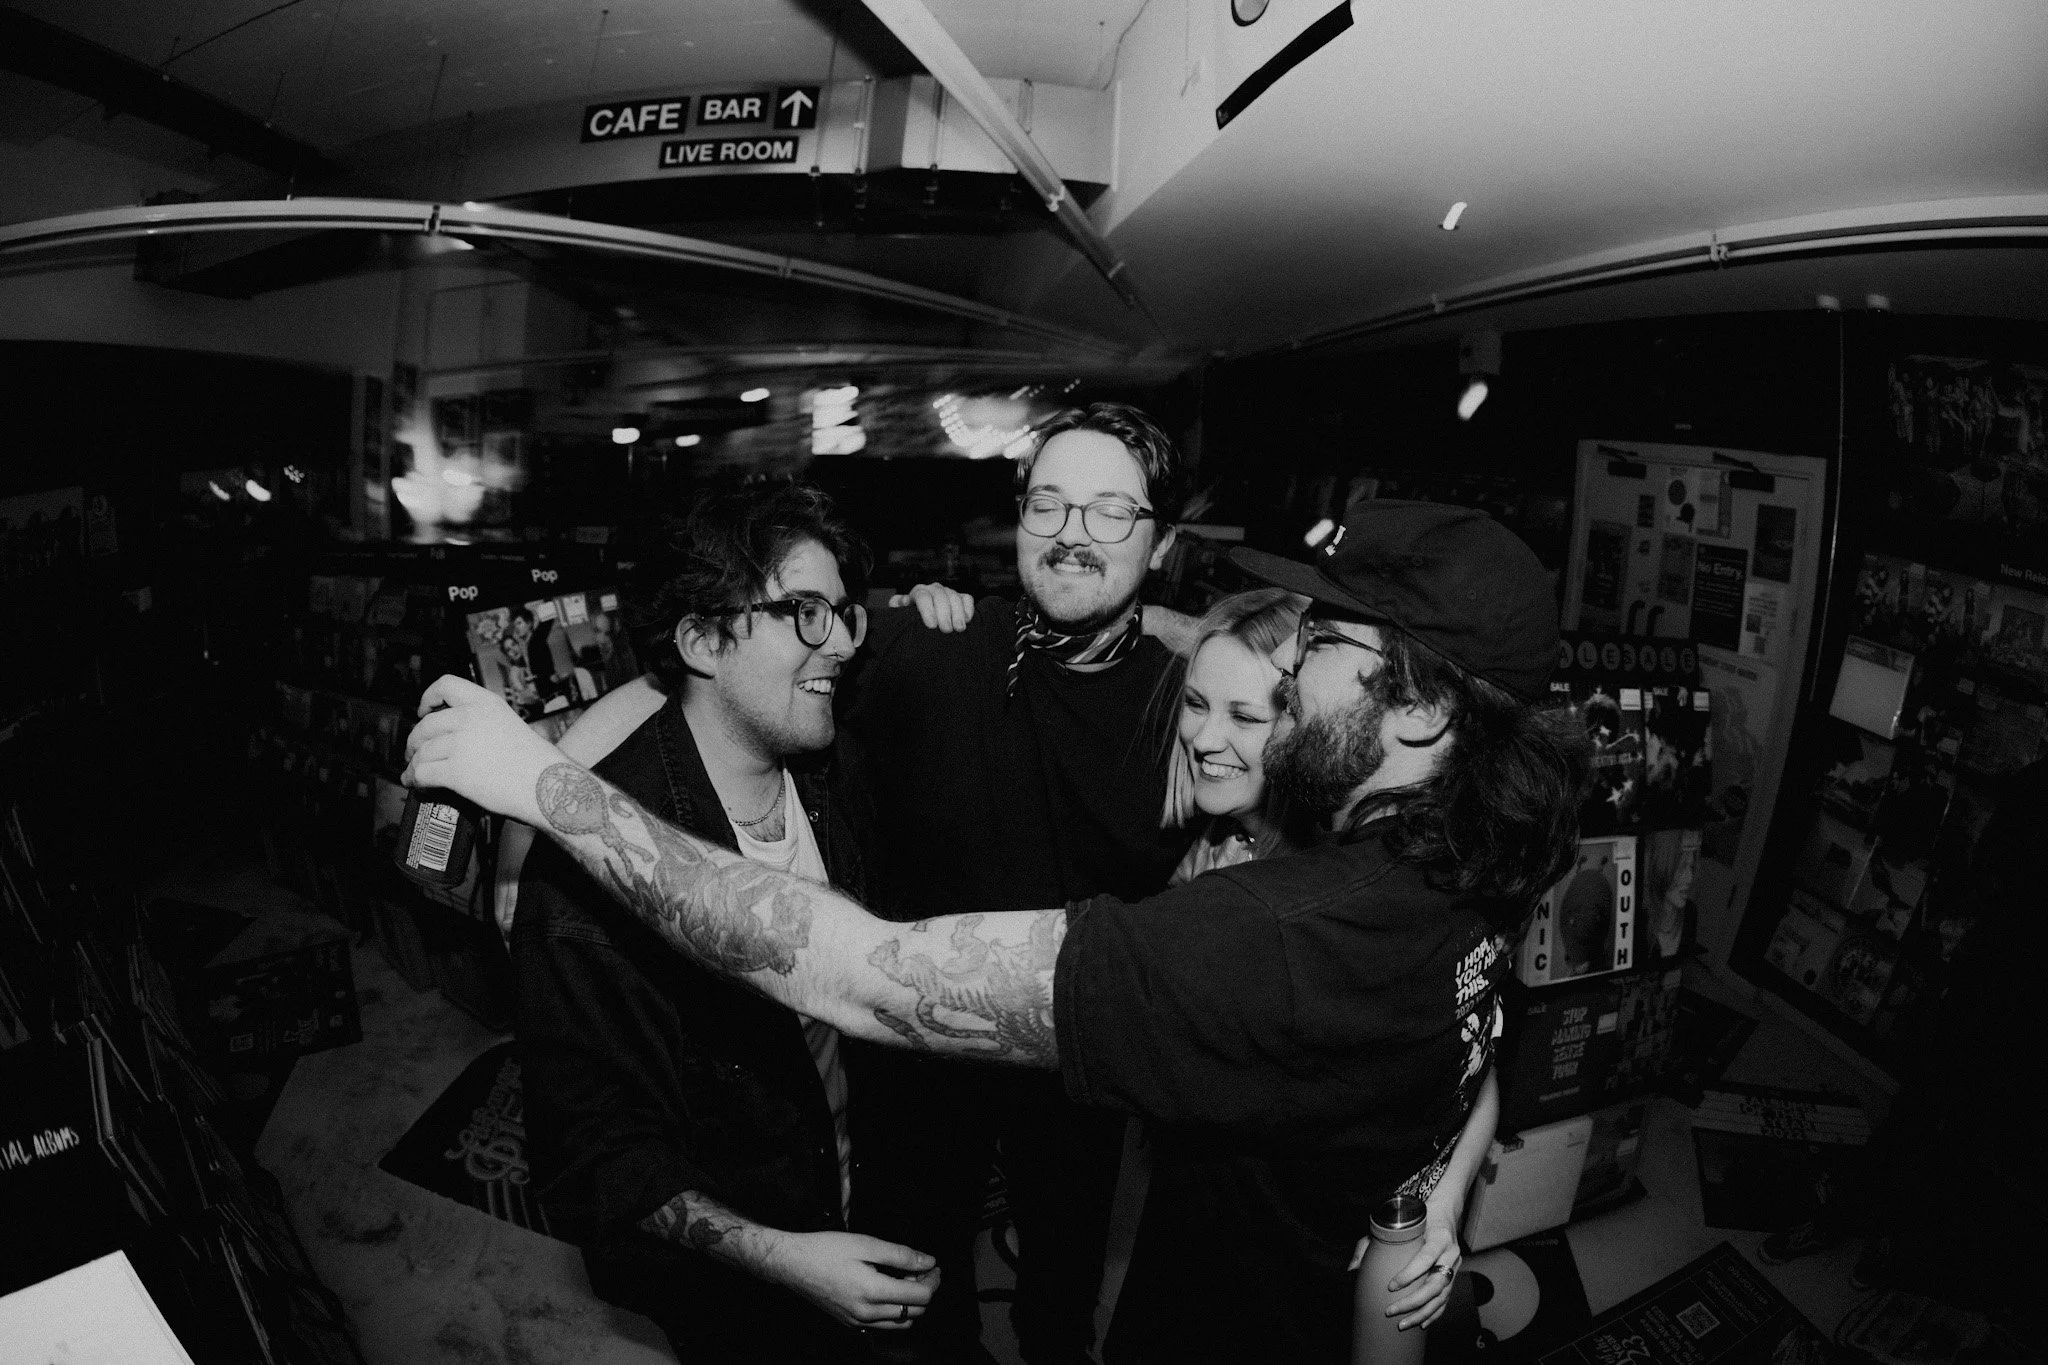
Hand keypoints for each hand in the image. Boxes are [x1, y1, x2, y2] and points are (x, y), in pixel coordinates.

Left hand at [402, 675, 564, 825]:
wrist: (547, 784)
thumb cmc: (536, 762)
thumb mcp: (509, 724)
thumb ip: (481, 723)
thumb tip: (455, 736)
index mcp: (485, 703)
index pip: (445, 685)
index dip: (428, 698)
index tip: (423, 710)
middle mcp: (470, 718)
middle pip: (426, 725)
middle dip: (415, 740)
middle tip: (414, 751)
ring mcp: (461, 744)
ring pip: (421, 752)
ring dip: (413, 763)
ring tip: (413, 771)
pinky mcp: (455, 772)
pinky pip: (422, 773)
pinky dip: (413, 779)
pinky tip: (415, 783)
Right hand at [765, 1232, 938, 1330]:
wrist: (792, 1264)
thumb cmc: (825, 1249)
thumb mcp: (866, 1244)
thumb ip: (901, 1255)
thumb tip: (928, 1262)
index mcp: (872, 1292)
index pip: (921, 1297)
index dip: (933, 1280)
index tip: (933, 1266)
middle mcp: (866, 1313)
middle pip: (914, 1312)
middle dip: (924, 1291)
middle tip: (920, 1269)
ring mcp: (857, 1321)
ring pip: (900, 1322)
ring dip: (910, 1303)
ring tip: (904, 1279)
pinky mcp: (849, 1322)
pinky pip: (882, 1324)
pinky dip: (894, 1311)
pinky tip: (887, 1290)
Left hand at [888, 583, 975, 632]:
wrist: (924, 623)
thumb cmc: (911, 621)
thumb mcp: (901, 616)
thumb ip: (897, 608)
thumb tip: (898, 602)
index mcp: (918, 593)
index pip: (922, 595)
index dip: (927, 609)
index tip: (931, 625)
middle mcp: (934, 589)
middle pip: (940, 595)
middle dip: (944, 613)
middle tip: (946, 630)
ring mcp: (948, 592)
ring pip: (954, 597)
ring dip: (958, 613)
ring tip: (959, 629)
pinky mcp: (961, 598)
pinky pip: (967, 598)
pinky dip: (968, 608)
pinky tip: (967, 621)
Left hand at [1382, 1202, 1462, 1330]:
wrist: (1443, 1212)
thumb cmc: (1414, 1219)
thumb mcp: (1393, 1224)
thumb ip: (1371, 1244)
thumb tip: (1352, 1269)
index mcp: (1439, 1237)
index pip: (1426, 1258)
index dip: (1409, 1274)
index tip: (1390, 1287)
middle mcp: (1450, 1253)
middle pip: (1435, 1284)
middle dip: (1413, 1302)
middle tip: (1391, 1312)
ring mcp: (1454, 1266)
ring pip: (1441, 1296)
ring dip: (1421, 1313)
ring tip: (1402, 1324)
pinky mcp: (1454, 1276)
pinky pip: (1445, 1300)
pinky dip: (1433, 1314)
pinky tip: (1421, 1323)